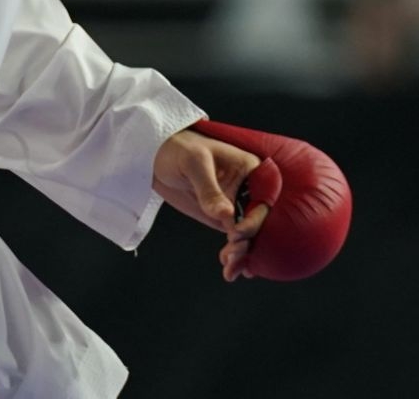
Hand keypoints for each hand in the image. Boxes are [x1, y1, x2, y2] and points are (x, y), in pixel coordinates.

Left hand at [152, 128, 271, 281]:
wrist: (156, 156)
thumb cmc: (179, 149)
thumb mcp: (194, 163)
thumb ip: (209, 190)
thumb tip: (226, 216)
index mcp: (250, 169)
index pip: (262, 198)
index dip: (254, 219)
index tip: (236, 233)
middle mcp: (247, 189)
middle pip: (258, 220)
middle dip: (248, 241)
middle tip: (231, 258)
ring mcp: (234, 205)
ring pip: (247, 234)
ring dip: (242, 254)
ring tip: (229, 270)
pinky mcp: (221, 218)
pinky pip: (234, 238)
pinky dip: (234, 254)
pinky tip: (230, 269)